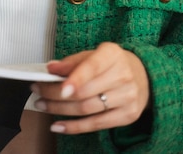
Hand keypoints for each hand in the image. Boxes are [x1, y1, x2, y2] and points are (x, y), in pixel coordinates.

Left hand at [32, 42, 149, 134]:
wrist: (144, 75)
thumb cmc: (112, 63)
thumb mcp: (94, 54)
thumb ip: (73, 61)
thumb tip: (51, 69)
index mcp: (112, 55)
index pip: (92, 67)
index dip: (75, 79)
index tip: (59, 87)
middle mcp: (123, 76)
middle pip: (85, 91)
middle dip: (56, 94)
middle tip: (38, 92)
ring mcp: (127, 98)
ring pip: (87, 109)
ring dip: (60, 110)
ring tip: (43, 106)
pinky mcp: (127, 116)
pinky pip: (96, 124)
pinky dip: (74, 127)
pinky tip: (58, 125)